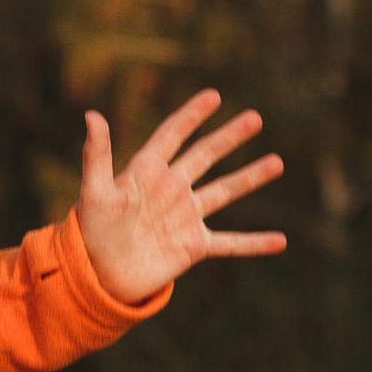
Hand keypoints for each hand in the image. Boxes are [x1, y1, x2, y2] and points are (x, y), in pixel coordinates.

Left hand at [74, 88, 284, 307]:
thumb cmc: (91, 230)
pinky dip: (255, 243)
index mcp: (146, 171)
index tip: (213, 95)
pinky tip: (280, 241)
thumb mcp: (95, 190)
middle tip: (255, 118)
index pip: (173, 135)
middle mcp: (171, 189)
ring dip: (250, 177)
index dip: (191, 115)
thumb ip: (97, 154)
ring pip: (224, 191)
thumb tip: (92, 114)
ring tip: (277, 162)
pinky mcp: (194, 246)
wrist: (97, 275)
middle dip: (230, 136)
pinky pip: (231, 243)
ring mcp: (185, 217)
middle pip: (205, 156)